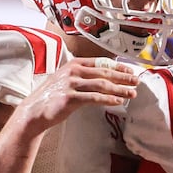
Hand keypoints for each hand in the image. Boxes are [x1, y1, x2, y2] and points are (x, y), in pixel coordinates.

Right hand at [14, 57, 138, 136]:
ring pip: (102, 85)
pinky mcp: (70, 98)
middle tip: (137, 82)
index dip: (118, 67)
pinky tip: (118, 101)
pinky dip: (108, 99)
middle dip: (123, 77)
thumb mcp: (69, 80)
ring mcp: (70, 84)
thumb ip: (86, 77)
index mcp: (74, 64)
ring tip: (132, 93)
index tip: (131, 71)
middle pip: (104, 72)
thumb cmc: (54, 96)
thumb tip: (109, 80)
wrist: (35, 110)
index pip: (101, 63)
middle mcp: (73, 71)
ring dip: (120, 89)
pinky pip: (94, 98)